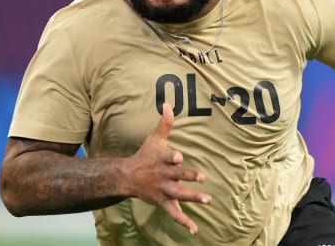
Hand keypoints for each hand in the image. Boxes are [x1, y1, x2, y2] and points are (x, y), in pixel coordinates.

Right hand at [120, 103, 211, 234]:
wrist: (128, 177)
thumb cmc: (145, 155)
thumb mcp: (155, 138)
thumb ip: (165, 123)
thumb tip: (169, 104)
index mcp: (162, 159)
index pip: (168, 157)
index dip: (173, 157)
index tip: (178, 157)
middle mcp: (163, 175)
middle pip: (177, 176)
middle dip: (189, 177)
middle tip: (201, 178)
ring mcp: (164, 190)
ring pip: (179, 195)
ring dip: (193, 197)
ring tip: (207, 200)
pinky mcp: (163, 202)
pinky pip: (174, 213)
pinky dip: (184, 222)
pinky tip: (195, 230)